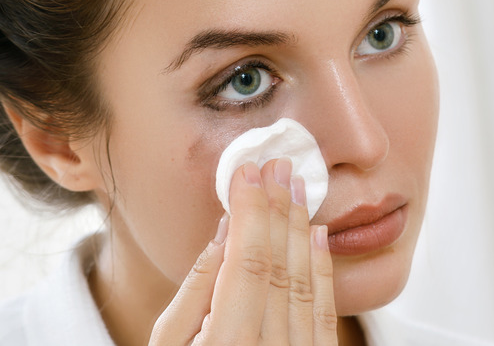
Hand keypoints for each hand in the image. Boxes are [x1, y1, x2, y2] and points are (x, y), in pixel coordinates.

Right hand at [150, 159, 337, 344]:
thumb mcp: (168, 345)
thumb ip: (196, 291)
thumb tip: (224, 233)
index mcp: (228, 345)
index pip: (246, 262)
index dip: (250, 212)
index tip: (247, 172)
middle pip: (279, 265)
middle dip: (277, 208)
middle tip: (277, 165)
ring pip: (304, 282)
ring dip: (299, 228)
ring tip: (297, 186)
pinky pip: (325, 311)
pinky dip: (322, 268)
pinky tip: (317, 233)